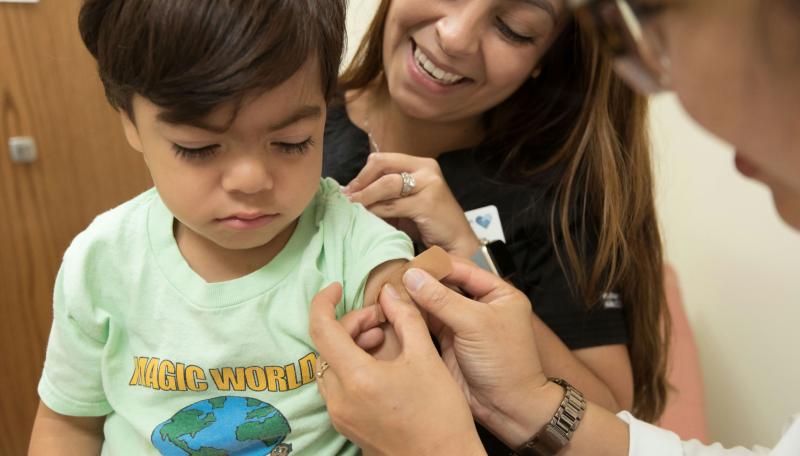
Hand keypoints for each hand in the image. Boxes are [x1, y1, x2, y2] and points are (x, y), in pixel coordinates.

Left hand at [309, 282, 483, 454]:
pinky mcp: (347, 426)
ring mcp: (340, 416)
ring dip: (351, 346)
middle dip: (352, 324)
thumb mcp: (427, 357)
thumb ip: (405, 318)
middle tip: (382, 319)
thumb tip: (390, 292)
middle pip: (327, 346)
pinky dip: (352, 367)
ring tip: (383, 340)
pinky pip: (338, 386)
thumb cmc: (441, 414)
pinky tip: (380, 365)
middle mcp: (340, 399)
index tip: (336, 287)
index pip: (321, 329)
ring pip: (331, 366)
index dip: (324, 301)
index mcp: (357, 378)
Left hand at [342, 152, 480, 257]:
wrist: (456, 243)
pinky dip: (376, 211)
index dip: (362, 174)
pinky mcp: (427, 202)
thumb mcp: (405, 203)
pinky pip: (392, 205)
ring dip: (365, 197)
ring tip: (352, 208)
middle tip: (347, 198)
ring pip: (386, 184)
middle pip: (382, 166)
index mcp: (421, 164)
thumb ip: (386, 194)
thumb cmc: (429, 224)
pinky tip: (367, 218)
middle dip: (360, 183)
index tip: (349, 190)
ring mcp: (429, 184)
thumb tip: (352, 193)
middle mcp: (427, 169)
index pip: (383, 159)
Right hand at [401, 258, 549, 431]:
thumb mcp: (475, 324)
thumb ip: (442, 299)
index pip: (463, 269)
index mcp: (498, 293)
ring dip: (414, 299)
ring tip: (391, 292)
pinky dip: (412, 317)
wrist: (508, 407)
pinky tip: (395, 311)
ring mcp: (463, 324)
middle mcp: (480, 305)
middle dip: (422, 282)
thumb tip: (413, 276)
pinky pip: (427, 323)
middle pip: (445, 285)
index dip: (436, 266)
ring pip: (433, 304)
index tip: (410, 264)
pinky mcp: (449, 342)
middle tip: (395, 278)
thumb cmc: (506, 364)